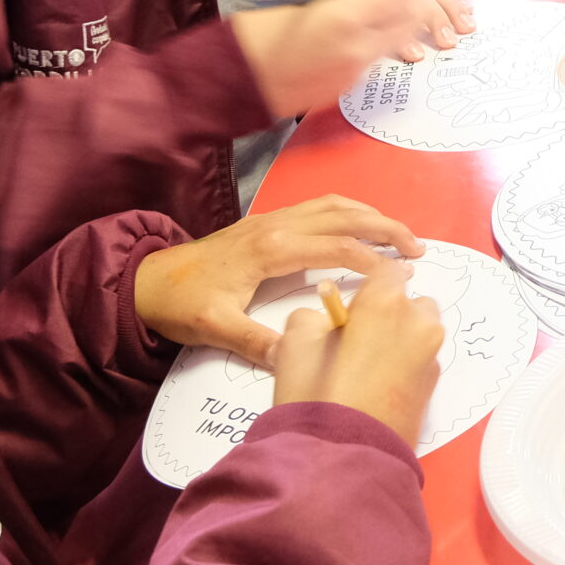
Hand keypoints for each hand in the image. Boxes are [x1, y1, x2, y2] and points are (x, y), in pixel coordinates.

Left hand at [133, 193, 422, 368]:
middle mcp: (277, 226)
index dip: (375, 261)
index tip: (402, 279)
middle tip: (418, 249)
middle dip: (386, 228)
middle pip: (345, 216)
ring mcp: (272, 220)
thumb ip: (258, 343)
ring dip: (371, 215)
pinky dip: (350, 212)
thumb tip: (298, 359)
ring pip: (334, 205)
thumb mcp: (216, 328)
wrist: (146, 281)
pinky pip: (319, 207)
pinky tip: (360, 226)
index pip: (339, 247)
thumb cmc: (180, 304)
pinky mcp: (267, 223)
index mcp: (272, 249)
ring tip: (400, 235)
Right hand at [228, 0, 475, 116]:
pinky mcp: (347, 86)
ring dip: (417, 35)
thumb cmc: (262, 28)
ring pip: (401, 45)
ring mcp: (355, 70)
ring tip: (437, 34)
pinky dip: (389, 50)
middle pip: (414, 25)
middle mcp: (358, 45)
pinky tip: (393, 45)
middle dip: (436, 18)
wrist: (237, 78)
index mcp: (348, 15)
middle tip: (459, 21)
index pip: (409, 0)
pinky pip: (378, 62)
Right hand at [271, 264, 443, 446]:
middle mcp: (419, 324)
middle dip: (389, 313)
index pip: (388, 271)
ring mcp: (431, 356)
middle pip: (410, 302)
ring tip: (367, 368)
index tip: (351, 308)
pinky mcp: (435, 387)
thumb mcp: (294, 344)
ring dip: (400, 338)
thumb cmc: (315, 396)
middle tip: (356, 341)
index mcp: (387, 304)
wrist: (341, 460)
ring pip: (420, 332)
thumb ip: (312, 317)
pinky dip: (405, 365)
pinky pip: (421, 360)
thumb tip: (327, 319)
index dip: (368, 288)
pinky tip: (378, 388)